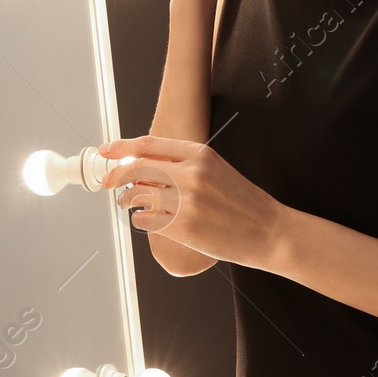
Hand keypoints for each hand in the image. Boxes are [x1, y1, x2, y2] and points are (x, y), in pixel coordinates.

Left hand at [97, 135, 287, 269]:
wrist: (271, 231)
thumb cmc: (243, 203)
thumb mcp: (216, 170)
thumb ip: (183, 165)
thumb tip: (143, 167)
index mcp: (199, 155)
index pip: (149, 144)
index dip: (122, 147)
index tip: (106, 151)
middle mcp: (190, 174)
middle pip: (137, 167)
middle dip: (116, 174)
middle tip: (108, 182)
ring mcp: (186, 201)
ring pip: (138, 195)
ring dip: (126, 199)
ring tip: (126, 202)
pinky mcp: (184, 228)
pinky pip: (147, 220)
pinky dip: (140, 219)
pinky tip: (145, 219)